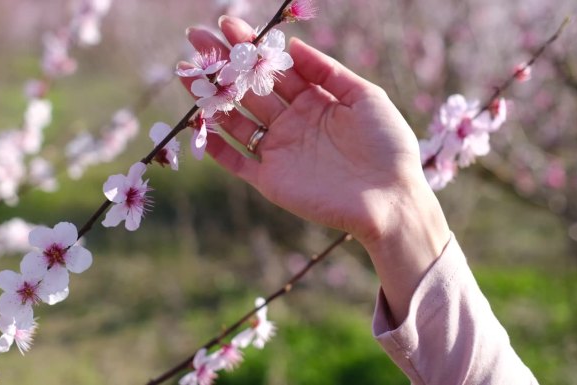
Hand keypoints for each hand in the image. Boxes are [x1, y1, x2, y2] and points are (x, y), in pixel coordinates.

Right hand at [181, 16, 449, 323]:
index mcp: (315, 100)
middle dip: (223, 64)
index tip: (227, 23)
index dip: (252, 47)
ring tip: (186, 74)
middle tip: (196, 38)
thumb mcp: (365, 97)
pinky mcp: (271, 181)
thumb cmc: (387, 145)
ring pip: (237, 121)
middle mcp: (292, 123)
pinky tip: (198, 126)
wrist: (390, 200)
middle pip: (251, 89)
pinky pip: (238, 162)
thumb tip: (292, 44)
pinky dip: (217, 148)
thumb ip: (327, 71)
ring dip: (212, 99)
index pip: (276, 68)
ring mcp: (280, 151)